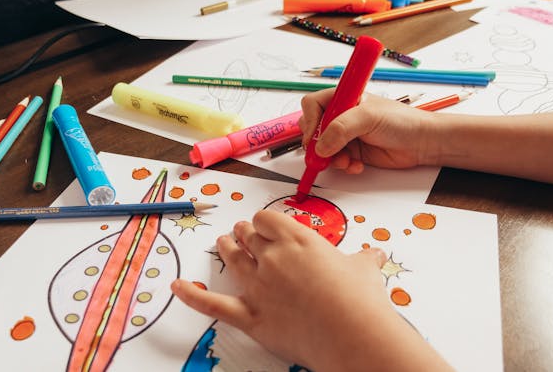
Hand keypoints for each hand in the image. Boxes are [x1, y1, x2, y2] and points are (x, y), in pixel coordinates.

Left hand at [171, 210, 446, 370]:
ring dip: (226, 249)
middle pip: (248, 236)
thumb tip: (375, 253)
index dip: (265, 222)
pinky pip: (214, 305)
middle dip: (246, 232)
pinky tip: (176, 288)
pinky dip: (192, 297)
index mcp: (298, 239)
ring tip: (223, 243)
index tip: (268, 227)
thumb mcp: (365, 269)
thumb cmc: (361, 299)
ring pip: (232, 259)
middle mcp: (273, 257)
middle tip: (245, 233)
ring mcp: (259, 287)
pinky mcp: (252, 316)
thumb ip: (364, 258)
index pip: (267, 218)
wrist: (353, 333)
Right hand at [299, 89, 436, 173]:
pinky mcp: (353, 152)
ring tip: (346, 161)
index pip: (313, 105)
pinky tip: (356, 165)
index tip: (314, 136)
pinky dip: (343, 166)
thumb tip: (320, 146)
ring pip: (323, 149)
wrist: (421, 143)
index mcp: (344, 98)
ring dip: (331, 158)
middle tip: (323, 154)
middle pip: (313, 129)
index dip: (310, 120)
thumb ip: (341, 129)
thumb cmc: (401, 121)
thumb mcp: (368, 118)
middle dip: (317, 144)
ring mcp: (347, 135)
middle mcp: (343, 115)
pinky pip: (336, 161)